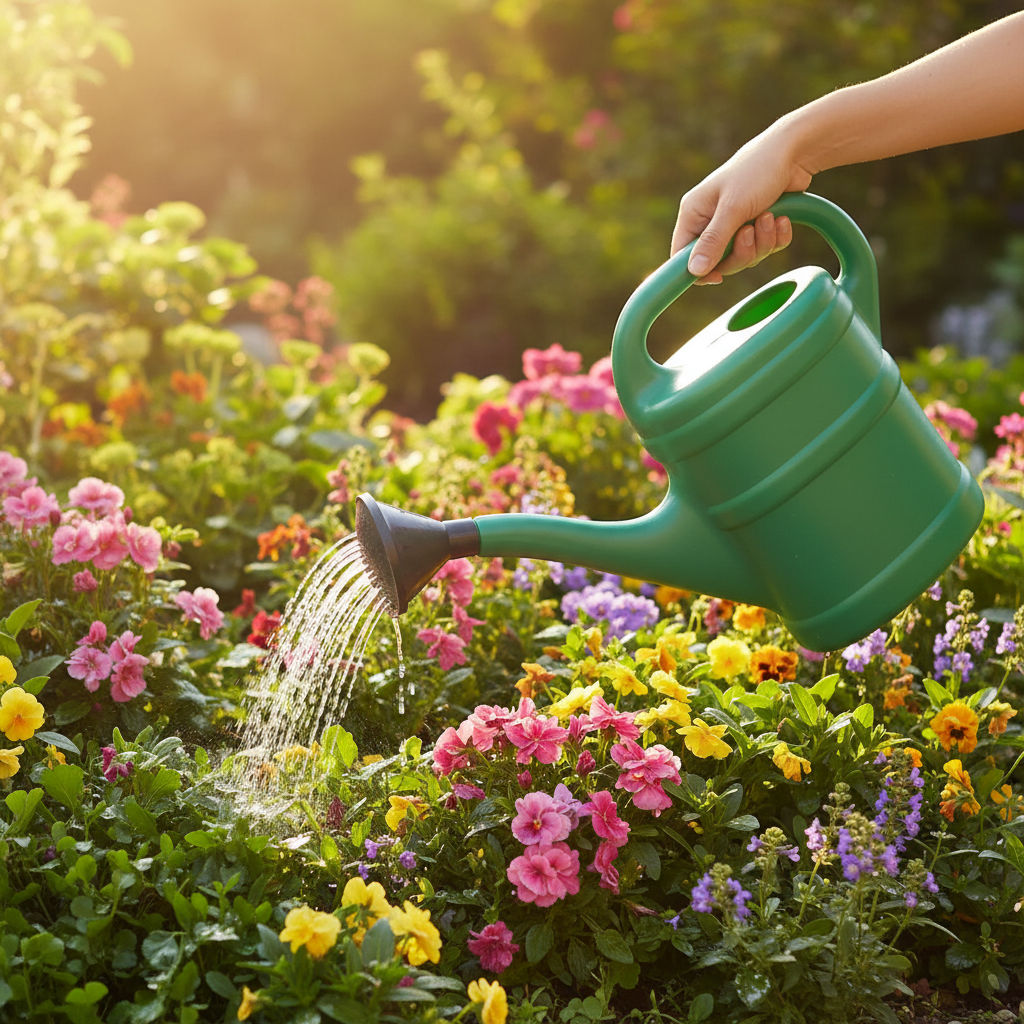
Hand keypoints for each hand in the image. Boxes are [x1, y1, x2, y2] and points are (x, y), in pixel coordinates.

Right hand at [670, 125, 811, 283]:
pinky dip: (776, 237)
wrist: (794, 150)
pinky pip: (765, 248)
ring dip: (762, 242)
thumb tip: (694, 272)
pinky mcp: (758, 225)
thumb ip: (713, 242)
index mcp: (695, 213)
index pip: (682, 255)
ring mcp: (735, 224)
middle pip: (718, 262)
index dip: (697, 271)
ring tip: (769, 217)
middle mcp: (711, 221)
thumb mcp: (733, 209)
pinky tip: (783, 219)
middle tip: (751, 232)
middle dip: (741, 252)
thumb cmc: (756, 171)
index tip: (718, 277)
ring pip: (744, 257)